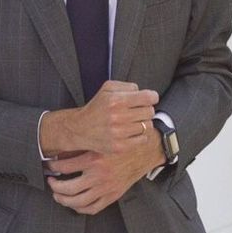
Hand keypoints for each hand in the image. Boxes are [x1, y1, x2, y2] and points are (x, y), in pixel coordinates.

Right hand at [40, 81, 158, 156]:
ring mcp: (119, 133)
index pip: (148, 97)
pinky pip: (143, 139)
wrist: (79, 129)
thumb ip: (128, 86)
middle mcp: (118, 117)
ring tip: (133, 121)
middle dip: (146, 109)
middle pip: (150, 112)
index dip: (152, 97)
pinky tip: (132, 131)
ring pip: (148, 126)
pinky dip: (140, 135)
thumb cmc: (96, 108)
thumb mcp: (108, 88)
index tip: (150, 99)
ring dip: (143, 123)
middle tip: (137, 111)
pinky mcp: (120, 146)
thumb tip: (143, 92)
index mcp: (116, 101)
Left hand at [46, 127, 163, 214]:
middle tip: (51, 182)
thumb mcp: (104, 137)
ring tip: (58, 194)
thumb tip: (65, 146)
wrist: (147, 149)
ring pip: (77, 201)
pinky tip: (76, 204)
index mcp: (94, 158)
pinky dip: (80, 209)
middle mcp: (99, 175)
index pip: (64, 166)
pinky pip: (92, 208)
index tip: (50, 165)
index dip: (53, 166)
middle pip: (67, 188)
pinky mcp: (113, 195)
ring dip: (64, 199)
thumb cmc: (125, 141)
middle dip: (54, 186)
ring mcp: (106, 187)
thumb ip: (86, 141)